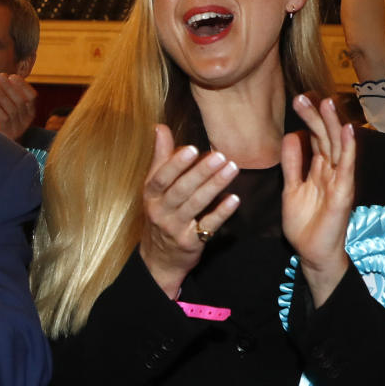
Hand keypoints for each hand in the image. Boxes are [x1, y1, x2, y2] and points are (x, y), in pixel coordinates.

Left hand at [0, 73, 36, 141]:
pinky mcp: (8, 133)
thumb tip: (6, 76)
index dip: (23, 85)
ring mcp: (18, 128)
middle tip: (0, 76)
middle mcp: (27, 120)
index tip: (12, 76)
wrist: (2, 141)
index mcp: (31, 111)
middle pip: (21, 101)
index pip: (32, 96)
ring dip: (2, 95)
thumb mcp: (13, 106)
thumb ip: (14, 93)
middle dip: (10, 87)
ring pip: (12, 109)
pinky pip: (4, 118)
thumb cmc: (7, 118)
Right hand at [139, 124, 240, 297]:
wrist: (159, 258)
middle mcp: (160, 211)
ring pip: (195, 205)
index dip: (175, 164)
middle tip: (220, 156)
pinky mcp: (190, 242)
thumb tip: (160, 127)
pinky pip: (208, 226)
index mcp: (150, 195)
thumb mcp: (154, 188)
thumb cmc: (160, 213)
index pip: (161, 178)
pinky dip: (221, 212)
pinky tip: (234, 199)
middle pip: (180, 190)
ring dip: (214, 186)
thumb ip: (161, 158)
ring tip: (232, 169)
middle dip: (200, 172)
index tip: (192, 148)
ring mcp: (175, 228)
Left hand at [282, 95, 355, 307]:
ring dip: (332, 124)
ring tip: (326, 102)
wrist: (312, 252)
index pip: (315, 138)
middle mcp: (331, 171)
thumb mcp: (292, 187)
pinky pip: (346, 167)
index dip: (307, 119)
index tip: (296, 99)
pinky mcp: (343, 193)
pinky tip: (346, 131)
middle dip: (315, 116)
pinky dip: (347, 148)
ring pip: (337, 147)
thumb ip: (293, 163)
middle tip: (302, 96)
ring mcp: (339, 181)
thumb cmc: (304, 222)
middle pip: (325, 138)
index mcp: (318, 169)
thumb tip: (291, 136)